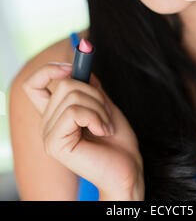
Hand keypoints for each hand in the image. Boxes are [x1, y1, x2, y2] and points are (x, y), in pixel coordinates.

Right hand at [22, 62, 144, 199]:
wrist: (127, 168)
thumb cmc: (116, 139)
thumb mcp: (103, 103)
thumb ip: (89, 85)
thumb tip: (81, 63)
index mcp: (55, 114)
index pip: (33, 84)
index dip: (49, 69)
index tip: (73, 68)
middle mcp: (47, 123)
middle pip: (62, 84)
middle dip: (93, 92)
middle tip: (105, 112)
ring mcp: (48, 135)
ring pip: (71, 95)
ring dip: (98, 106)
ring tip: (105, 125)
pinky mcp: (54, 144)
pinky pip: (73, 112)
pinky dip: (95, 117)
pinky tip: (102, 131)